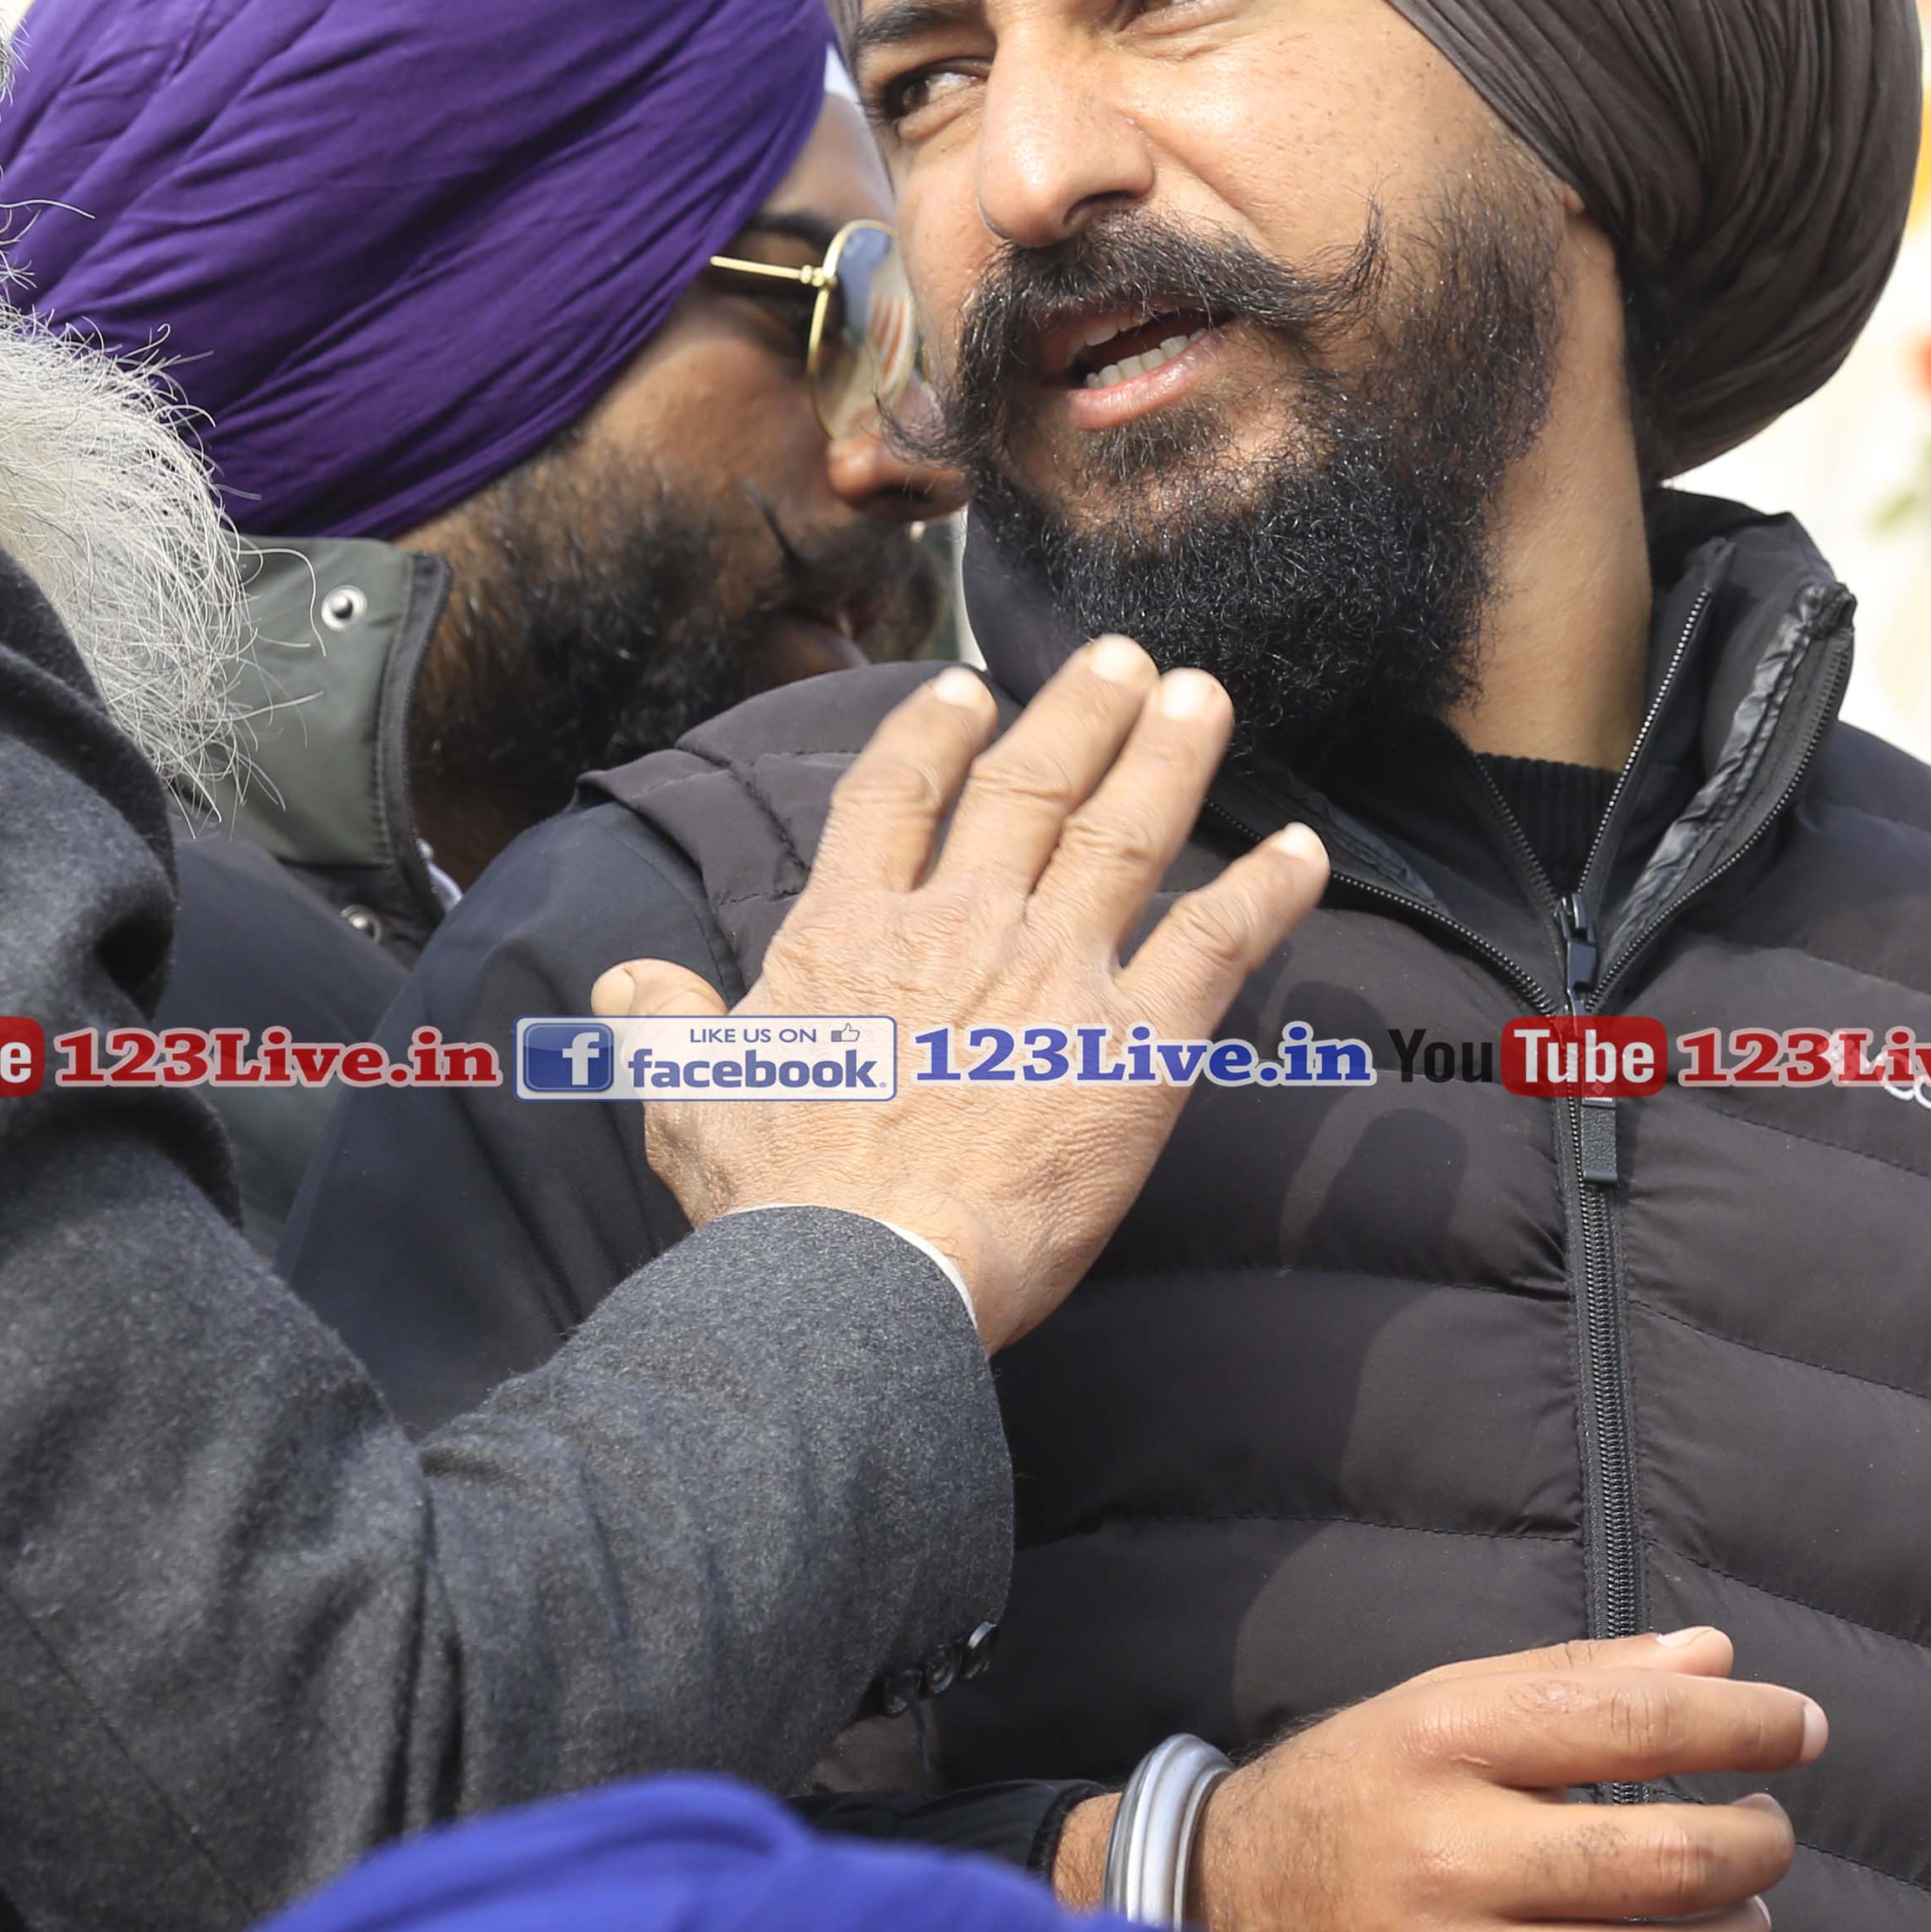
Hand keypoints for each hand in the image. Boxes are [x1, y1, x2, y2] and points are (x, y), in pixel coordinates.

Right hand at [593, 638, 1326, 1351]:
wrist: (864, 1271)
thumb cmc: (774, 1200)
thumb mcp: (686, 1097)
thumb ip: (664, 1023)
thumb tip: (627, 980)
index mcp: (851, 933)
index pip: (894, 799)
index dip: (931, 736)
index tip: (965, 690)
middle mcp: (960, 927)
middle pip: (1028, 787)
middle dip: (1080, 713)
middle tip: (1124, 660)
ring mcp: (1053, 976)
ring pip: (1123, 834)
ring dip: (1168, 758)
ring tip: (1202, 696)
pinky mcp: (1135, 1047)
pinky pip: (1214, 945)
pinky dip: (1265, 893)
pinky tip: (1304, 849)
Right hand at [1059, 1629, 1825, 1931]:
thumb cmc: (1339, 1811)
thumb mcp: (1429, 1711)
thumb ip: (1574, 1681)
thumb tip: (1716, 1659)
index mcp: (1441, 1743)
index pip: (1634, 1720)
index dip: (1743, 1723)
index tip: (1800, 1727)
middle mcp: (1447, 1856)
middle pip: (1669, 1856)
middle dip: (1755, 1844)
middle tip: (1768, 1834)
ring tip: (1739, 1919)